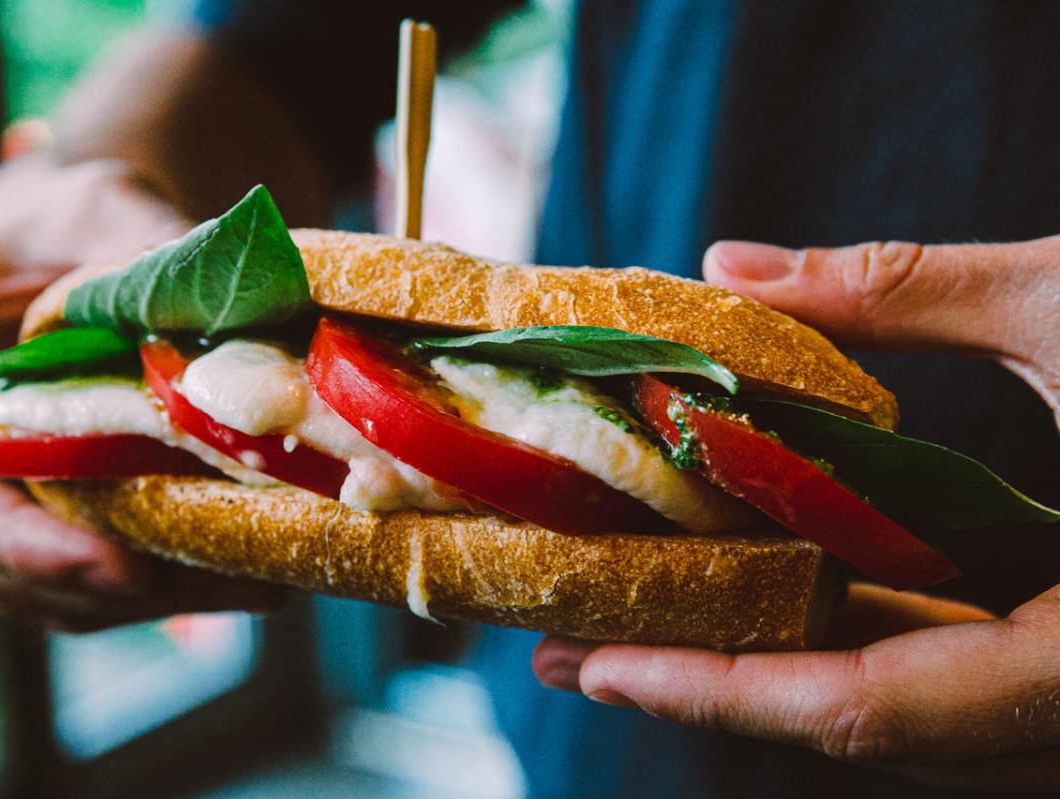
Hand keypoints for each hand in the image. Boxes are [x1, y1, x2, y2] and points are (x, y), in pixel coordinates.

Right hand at [0, 154, 282, 630]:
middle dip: (105, 589)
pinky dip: (157, 588)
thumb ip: (145, 249)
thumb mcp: (97, 206)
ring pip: (38, 591)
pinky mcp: (28, 518)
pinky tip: (242, 573)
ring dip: (146, 602)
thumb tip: (239, 321)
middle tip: (221, 586)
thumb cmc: (60, 217)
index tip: (124, 569)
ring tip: (255, 586)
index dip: (21, 546)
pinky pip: (76, 579)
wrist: (64, 243)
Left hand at [535, 236, 1059, 788]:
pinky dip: (857, 646)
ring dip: (771, 675)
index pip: (875, 708)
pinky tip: (773, 603)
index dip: (723, 695)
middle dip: (713, 691)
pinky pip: (958, 679)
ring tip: (638, 632)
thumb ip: (902, 292)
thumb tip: (735, 265)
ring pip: (913, 718)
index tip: (600, 666)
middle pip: (869, 730)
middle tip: (575, 646)